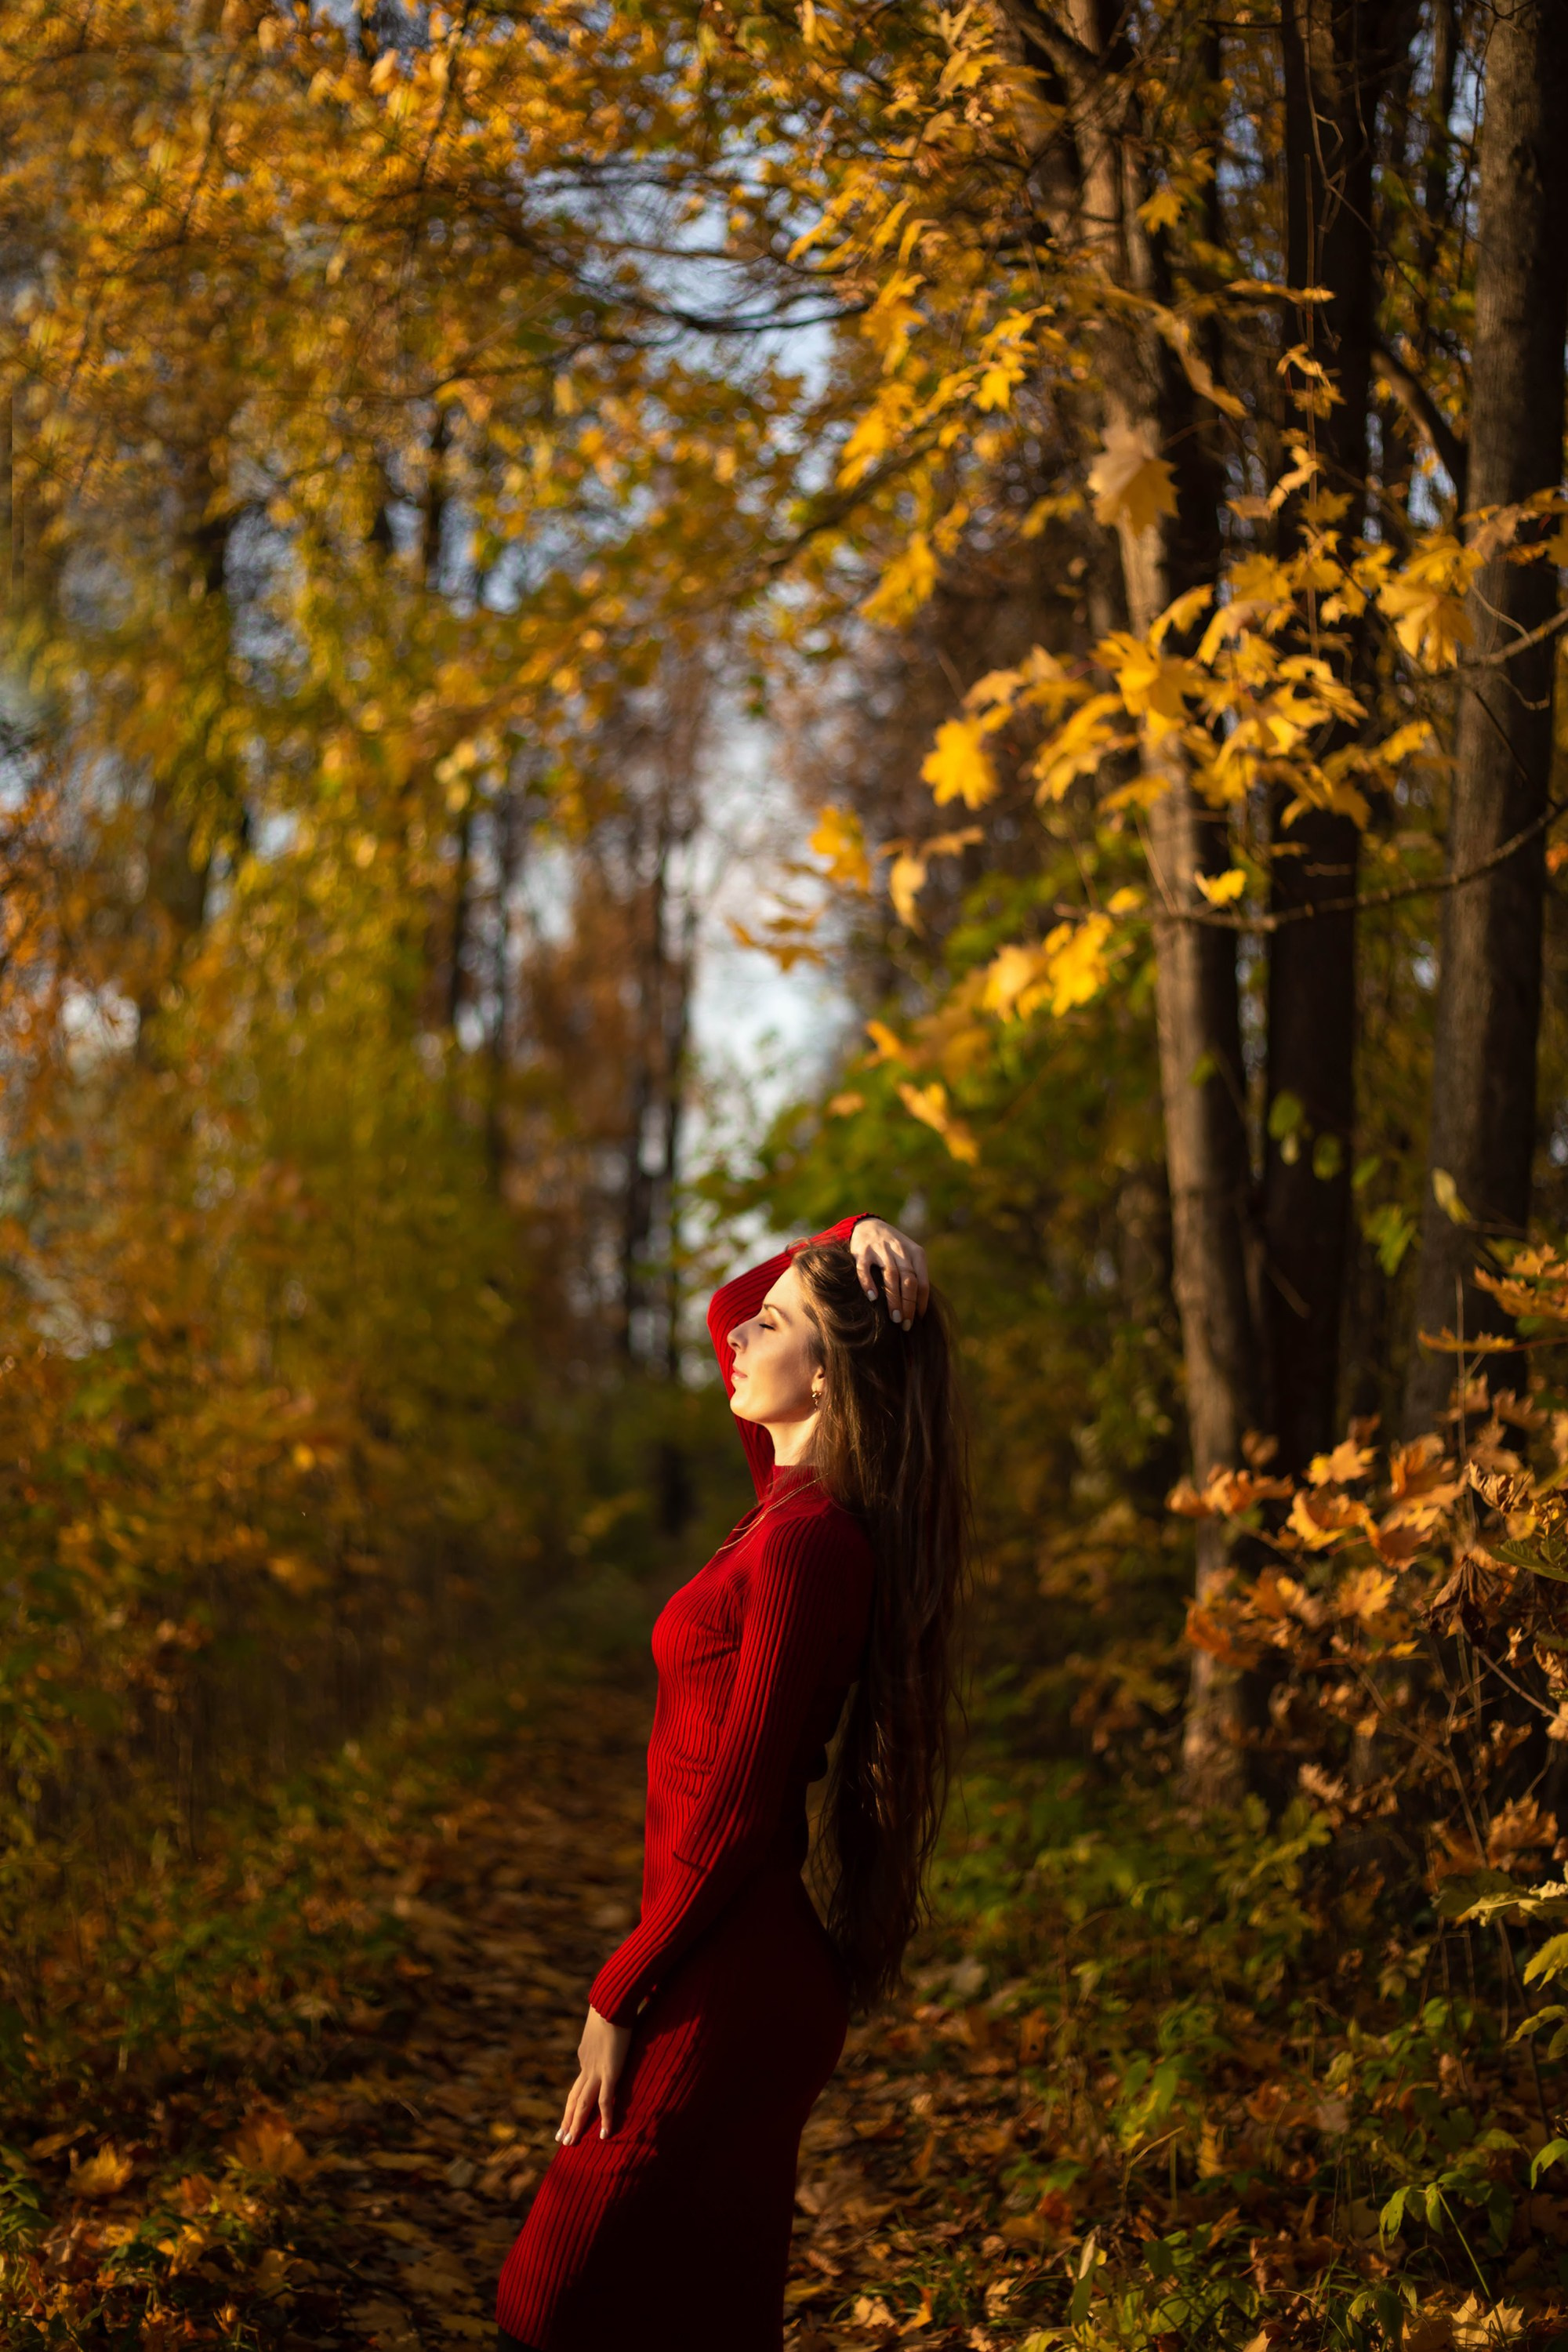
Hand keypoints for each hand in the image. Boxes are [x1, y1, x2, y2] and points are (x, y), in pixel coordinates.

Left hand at [556, 2005, 631, 2144]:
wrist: (611, 2000)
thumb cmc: (614, 2003)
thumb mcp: (609, 2018)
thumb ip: (611, 2026)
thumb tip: (620, 2019)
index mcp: (586, 2053)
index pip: (580, 2081)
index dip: (577, 2098)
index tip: (574, 2111)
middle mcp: (586, 2064)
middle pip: (574, 2097)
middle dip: (568, 2118)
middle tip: (561, 2137)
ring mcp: (596, 2070)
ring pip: (583, 2104)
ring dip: (576, 2124)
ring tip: (569, 2143)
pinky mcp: (610, 2072)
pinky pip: (606, 2102)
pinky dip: (606, 2120)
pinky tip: (605, 2136)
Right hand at [850, 1217, 928, 1327]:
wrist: (868, 1225)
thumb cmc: (892, 1249)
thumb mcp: (908, 1257)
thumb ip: (915, 1275)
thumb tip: (919, 1308)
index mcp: (916, 1253)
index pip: (923, 1282)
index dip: (921, 1302)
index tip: (917, 1319)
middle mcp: (900, 1250)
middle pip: (909, 1280)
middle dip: (909, 1304)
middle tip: (905, 1324)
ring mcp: (881, 1249)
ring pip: (891, 1276)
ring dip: (894, 1299)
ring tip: (894, 1318)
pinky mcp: (863, 1251)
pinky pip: (866, 1269)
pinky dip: (869, 1283)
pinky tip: (872, 1298)